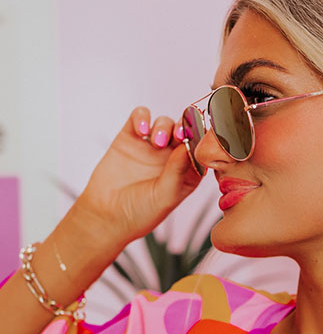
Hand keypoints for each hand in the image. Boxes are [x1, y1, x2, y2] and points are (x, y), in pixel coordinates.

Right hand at [74, 107, 204, 248]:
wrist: (106, 216)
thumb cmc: (140, 213)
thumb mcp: (165, 196)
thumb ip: (178, 170)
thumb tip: (190, 145)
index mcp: (188, 172)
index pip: (201, 150)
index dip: (204, 140)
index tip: (202, 137)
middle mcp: (171, 157)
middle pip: (185, 131)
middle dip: (186, 127)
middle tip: (181, 134)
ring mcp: (151, 146)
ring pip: (165, 123)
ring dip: (164, 126)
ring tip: (157, 141)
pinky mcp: (130, 137)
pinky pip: (139, 117)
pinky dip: (142, 117)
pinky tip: (141, 130)